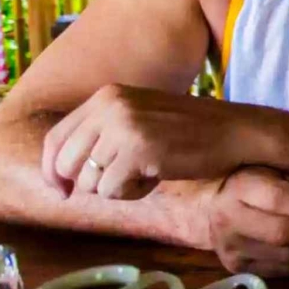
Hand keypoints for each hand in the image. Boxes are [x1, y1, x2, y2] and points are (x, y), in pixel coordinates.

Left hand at [43, 84, 256, 199]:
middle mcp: (109, 106)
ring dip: (117, 187)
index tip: (61, 190)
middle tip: (121, 182)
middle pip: (66, 163)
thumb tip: (62, 175)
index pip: (56, 138)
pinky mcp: (138, 150)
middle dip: (87, 182)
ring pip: (90, 182)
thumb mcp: (140, 117)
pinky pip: (112, 191)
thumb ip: (103, 133)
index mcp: (107, 95)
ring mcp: (123, 127)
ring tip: (149, 172)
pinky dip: (133, 193)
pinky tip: (158, 176)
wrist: (236, 131)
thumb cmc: (191, 131)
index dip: (52, 170)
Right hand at [210, 166, 288, 276]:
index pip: (277, 199)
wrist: (209, 211)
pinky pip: (281, 270)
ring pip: (285, 256)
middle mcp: (230, 220)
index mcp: (240, 188)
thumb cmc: (250, 183)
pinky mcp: (239, 269)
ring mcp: (232, 249)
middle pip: (282, 233)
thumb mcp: (273, 171)